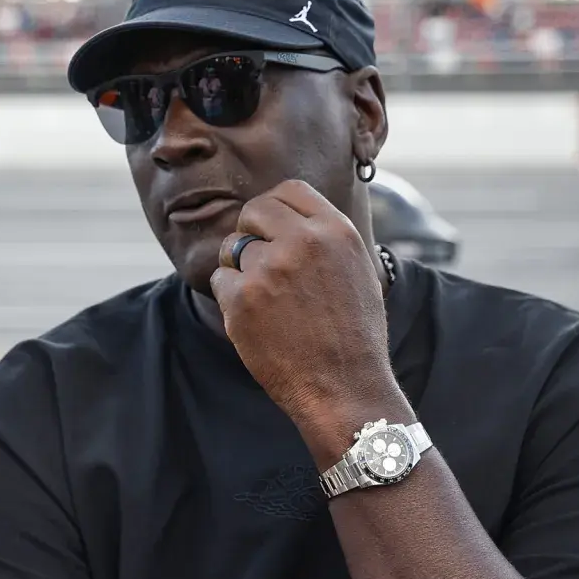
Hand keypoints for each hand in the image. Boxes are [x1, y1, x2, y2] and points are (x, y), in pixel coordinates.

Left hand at [209, 180, 398, 424]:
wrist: (344, 388)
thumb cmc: (353, 336)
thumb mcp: (358, 272)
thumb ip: (326, 240)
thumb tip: (294, 218)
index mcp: (336, 231)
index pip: (289, 191)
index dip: (275, 208)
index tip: (271, 228)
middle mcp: (302, 242)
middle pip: (254, 211)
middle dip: (249, 231)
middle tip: (257, 262)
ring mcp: (269, 269)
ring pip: (233, 249)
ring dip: (240, 269)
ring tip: (266, 301)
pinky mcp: (241, 299)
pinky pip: (220, 281)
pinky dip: (230, 299)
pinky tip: (256, 321)